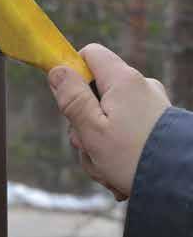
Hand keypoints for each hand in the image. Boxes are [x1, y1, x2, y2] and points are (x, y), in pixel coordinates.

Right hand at [48, 43, 169, 199]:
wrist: (179, 182)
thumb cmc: (132, 157)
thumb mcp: (91, 128)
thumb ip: (72, 97)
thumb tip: (57, 70)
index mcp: (123, 80)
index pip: (90, 54)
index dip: (73, 73)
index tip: (67, 100)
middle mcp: (141, 86)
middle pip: (97, 92)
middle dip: (85, 121)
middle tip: (88, 147)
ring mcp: (152, 105)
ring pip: (110, 116)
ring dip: (100, 143)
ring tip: (107, 169)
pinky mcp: (159, 124)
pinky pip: (127, 130)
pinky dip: (119, 150)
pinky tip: (120, 174)